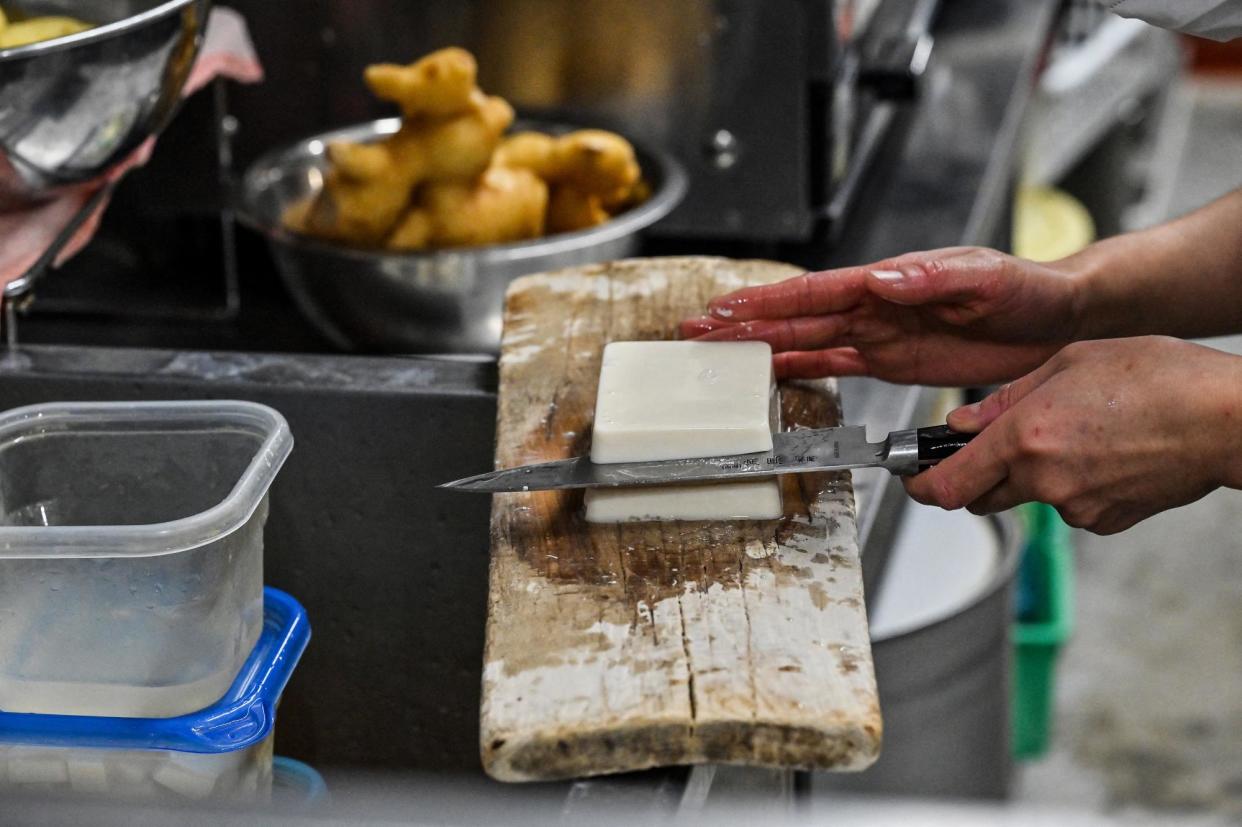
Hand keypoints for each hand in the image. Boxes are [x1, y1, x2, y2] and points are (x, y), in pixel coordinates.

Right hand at [680, 247, 1084, 385]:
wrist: (1057, 318)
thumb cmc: (1026, 288)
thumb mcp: (985, 277)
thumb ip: (931, 278)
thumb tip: (880, 278)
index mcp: (890, 282)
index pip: (815, 292)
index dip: (766, 302)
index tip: (725, 308)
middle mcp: (875, 305)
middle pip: (795, 316)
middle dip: (744, 324)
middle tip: (697, 331)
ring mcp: (879, 333)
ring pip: (806, 340)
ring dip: (762, 346)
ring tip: (719, 352)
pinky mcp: (892, 359)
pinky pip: (835, 364)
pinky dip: (800, 369)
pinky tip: (772, 373)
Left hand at [905, 337, 1241, 534]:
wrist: (1228, 419)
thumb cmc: (1161, 378)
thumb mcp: (1068, 362)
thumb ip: (1005, 399)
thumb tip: (962, 424)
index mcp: (1025, 438)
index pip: (948, 485)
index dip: (920, 486)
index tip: (911, 479)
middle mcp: (1044, 480)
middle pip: (980, 497)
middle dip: (974, 476)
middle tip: (988, 447)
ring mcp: (1076, 507)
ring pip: (1028, 496)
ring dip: (1030, 473)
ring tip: (1074, 432)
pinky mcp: (1105, 521)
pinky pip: (1068, 504)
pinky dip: (1071, 483)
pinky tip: (1102, 452)